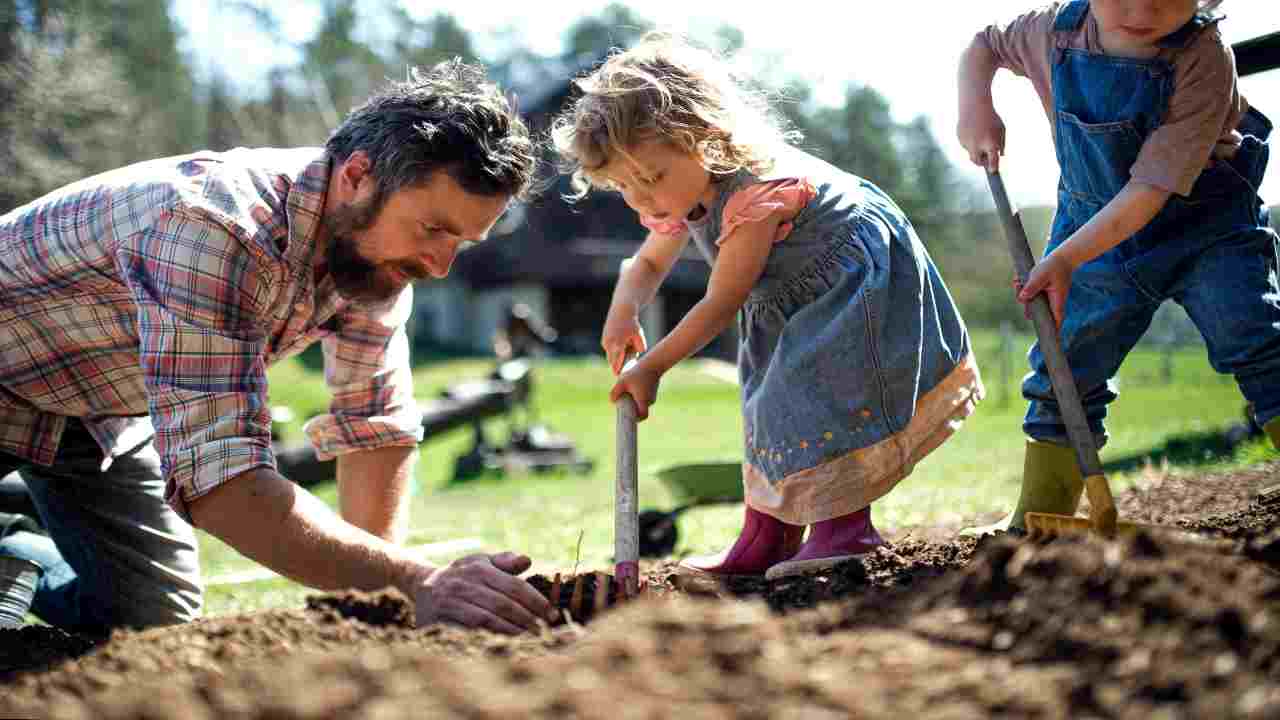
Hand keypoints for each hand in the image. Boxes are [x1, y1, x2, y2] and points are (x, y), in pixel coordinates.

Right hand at [407, 551, 555, 633]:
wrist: (422, 585)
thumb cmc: (463, 575)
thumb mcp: (481, 562)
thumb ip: (505, 561)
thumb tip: (527, 560)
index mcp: (478, 568)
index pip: (514, 586)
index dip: (536, 601)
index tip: (552, 614)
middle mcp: (462, 583)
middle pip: (503, 604)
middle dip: (528, 619)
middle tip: (545, 631)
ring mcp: (448, 602)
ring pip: (486, 619)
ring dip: (511, 631)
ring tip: (529, 639)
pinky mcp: (437, 621)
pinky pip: (466, 632)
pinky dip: (487, 638)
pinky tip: (503, 644)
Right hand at [601, 304, 646, 374]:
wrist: (622, 310)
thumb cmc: (632, 323)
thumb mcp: (639, 335)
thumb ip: (640, 347)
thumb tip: (638, 354)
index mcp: (617, 343)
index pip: (616, 362)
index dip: (618, 370)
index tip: (620, 377)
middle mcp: (609, 343)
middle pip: (612, 361)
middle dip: (618, 366)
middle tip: (623, 372)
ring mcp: (605, 341)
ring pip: (610, 356)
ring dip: (617, 358)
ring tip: (625, 356)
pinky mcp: (604, 340)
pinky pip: (609, 350)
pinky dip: (614, 352)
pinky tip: (622, 348)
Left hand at [609, 361, 661, 420]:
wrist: (653, 363)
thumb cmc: (637, 373)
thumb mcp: (622, 382)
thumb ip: (614, 393)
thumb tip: (612, 401)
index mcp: (644, 401)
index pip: (642, 416)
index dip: (636, 418)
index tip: (628, 415)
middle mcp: (650, 400)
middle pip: (640, 409)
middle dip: (631, 408)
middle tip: (623, 402)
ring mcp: (652, 395)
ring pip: (642, 402)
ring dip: (634, 400)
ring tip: (627, 391)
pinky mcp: (652, 390)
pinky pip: (644, 397)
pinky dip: (638, 395)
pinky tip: (632, 387)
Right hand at [957, 101, 1005, 171]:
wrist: (975, 105)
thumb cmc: (991, 118)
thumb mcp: (1001, 130)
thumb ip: (1001, 144)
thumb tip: (1000, 156)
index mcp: (990, 143)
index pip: (992, 161)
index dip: (993, 167)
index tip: (993, 171)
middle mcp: (977, 145)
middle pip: (977, 162)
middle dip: (981, 163)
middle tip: (985, 160)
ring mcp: (967, 143)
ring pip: (971, 151)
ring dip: (975, 148)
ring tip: (979, 133)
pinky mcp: (960, 138)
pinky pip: (965, 144)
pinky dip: (969, 140)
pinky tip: (972, 129)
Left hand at [1016, 252, 1074, 330]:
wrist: (1062, 258)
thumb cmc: (1053, 266)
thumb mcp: (1040, 275)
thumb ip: (1032, 287)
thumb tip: (1022, 298)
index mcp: (1056, 301)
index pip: (1055, 321)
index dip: (1052, 331)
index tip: (1048, 341)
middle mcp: (1052, 302)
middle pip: (1038, 313)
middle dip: (1026, 306)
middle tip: (1019, 288)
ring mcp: (1047, 299)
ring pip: (1031, 304)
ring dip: (1023, 295)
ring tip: (1018, 282)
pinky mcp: (1042, 294)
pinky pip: (1030, 296)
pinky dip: (1023, 289)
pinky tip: (1018, 279)